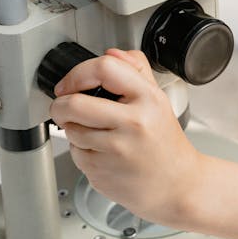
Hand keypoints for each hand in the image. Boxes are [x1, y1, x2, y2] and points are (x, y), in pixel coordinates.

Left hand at [49, 48, 199, 227]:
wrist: (177, 185)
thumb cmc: (166, 144)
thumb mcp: (159, 99)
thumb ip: (136, 70)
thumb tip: (112, 53)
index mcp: (147, 99)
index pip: (104, 68)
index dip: (78, 73)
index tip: (70, 83)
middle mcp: (133, 123)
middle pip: (74, 103)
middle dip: (60, 104)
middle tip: (63, 106)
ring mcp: (116, 150)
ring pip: (71, 130)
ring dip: (72, 128)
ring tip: (93, 131)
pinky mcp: (102, 173)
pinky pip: (75, 153)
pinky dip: (80, 151)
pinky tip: (101, 152)